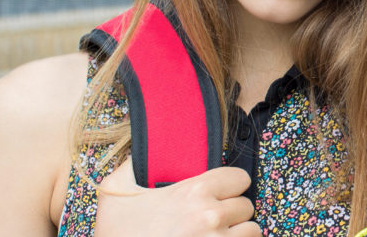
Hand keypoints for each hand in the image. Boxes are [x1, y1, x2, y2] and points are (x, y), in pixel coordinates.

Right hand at [96, 157, 260, 235]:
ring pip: (251, 230)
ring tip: (217, 233)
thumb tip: (147, 140)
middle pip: (246, 206)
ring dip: (237, 232)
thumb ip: (137, 161)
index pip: (240, 178)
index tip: (219, 193)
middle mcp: (210, 217)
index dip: (229, 185)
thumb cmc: (116, 231)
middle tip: (212, 218)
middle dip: (231, 211)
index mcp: (193, 192)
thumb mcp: (116, 189)